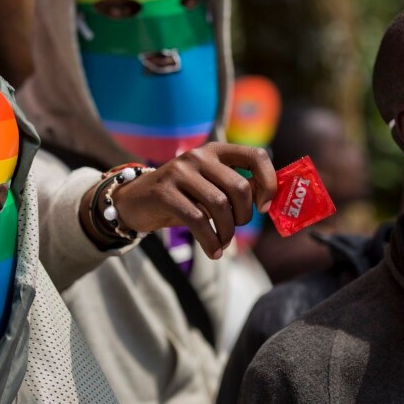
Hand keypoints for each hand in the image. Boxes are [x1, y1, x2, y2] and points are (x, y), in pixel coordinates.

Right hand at [84, 143, 276, 258]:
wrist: (135, 201)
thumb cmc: (181, 197)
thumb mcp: (209, 187)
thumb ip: (236, 188)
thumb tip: (268, 199)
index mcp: (215, 151)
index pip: (256, 156)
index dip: (268, 183)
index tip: (263, 206)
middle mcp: (199, 156)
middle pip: (239, 187)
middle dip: (244, 215)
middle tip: (235, 229)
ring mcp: (180, 172)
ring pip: (220, 205)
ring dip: (227, 232)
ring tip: (222, 243)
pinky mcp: (164, 191)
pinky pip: (198, 220)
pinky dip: (210, 241)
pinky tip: (213, 252)